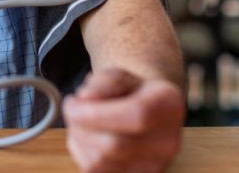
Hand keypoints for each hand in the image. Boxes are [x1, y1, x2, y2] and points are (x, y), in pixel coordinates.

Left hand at [61, 69, 184, 172]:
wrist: (145, 115)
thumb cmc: (128, 91)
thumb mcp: (118, 75)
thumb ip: (104, 81)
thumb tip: (85, 97)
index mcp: (167, 105)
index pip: (136, 115)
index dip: (97, 113)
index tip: (73, 102)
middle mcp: (167, 141)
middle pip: (115, 145)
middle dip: (81, 125)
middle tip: (71, 108)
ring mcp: (153, 166)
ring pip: (100, 161)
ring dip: (78, 138)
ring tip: (81, 121)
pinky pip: (94, 171)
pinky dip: (81, 152)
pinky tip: (87, 137)